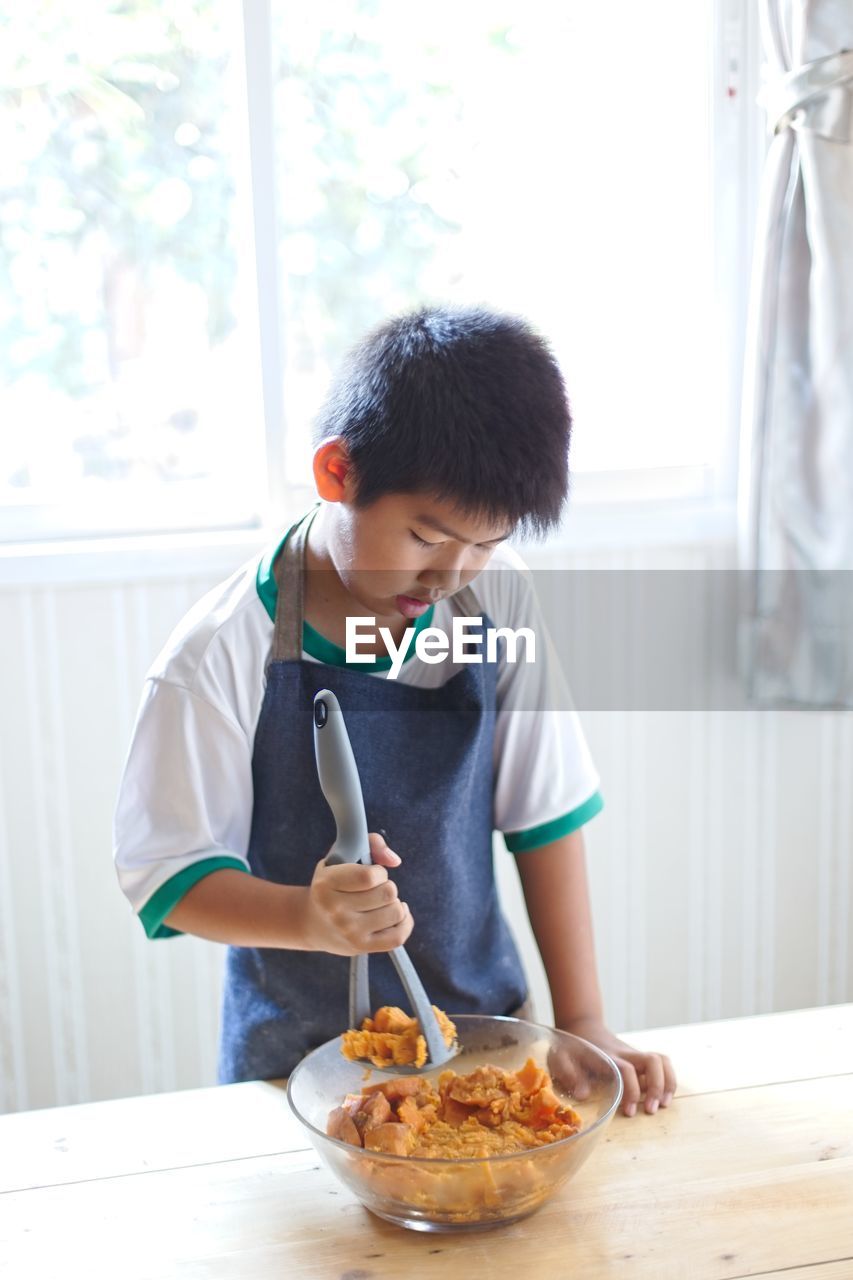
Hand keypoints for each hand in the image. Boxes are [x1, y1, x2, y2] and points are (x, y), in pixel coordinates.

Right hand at [301, 832, 413, 955]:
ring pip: (396, 911)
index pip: (369, 876)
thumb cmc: (333, 885)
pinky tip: (396, 914)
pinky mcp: (362, 947)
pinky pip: (398, 936)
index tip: (372, 873)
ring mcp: (349, 932)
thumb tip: (394, 860)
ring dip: (394, 903)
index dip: (379, 872)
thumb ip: (371, 843)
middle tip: (374, 889)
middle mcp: (336, 911)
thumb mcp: (341, 856)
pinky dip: (405, 922)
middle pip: (387, 893)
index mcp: (326, 885)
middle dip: (386, 886)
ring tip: (380, 902)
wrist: (313, 923)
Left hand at [558, 1017, 675, 1116]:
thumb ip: (568, 1073)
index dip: (631, 1091)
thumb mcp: (560, 1057)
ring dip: (667, 1083)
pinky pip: (662, 1064)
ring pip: (662, 1060)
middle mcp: (625, 1054)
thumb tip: (583, 1094)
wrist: (583, 1026)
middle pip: (653, 1060)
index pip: (627, 1069)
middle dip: (657, 1086)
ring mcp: (635, 1055)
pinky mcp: (640, 1059)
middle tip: (651, 1110)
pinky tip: (663, 1098)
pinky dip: (668, 1080)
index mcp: (607, 1056)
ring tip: (663, 1105)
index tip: (629, 1112)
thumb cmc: (572, 1047)